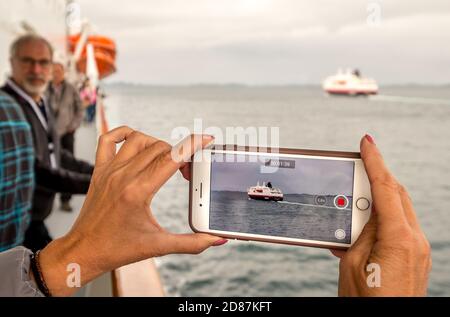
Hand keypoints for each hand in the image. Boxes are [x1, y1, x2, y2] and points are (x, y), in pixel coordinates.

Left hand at [38, 127, 225, 295]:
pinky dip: (124, 133)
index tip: (206, 138)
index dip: (193, 145)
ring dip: (158, 145)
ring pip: (139, 139)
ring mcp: (109, 170)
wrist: (84, 251)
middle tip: (186, 173)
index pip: (171, 158)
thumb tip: (217, 240)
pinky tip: (136, 142)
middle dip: (180, 154)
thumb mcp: (159, 246)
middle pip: (160, 148)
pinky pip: (108, 139)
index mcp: (138, 192)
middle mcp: (122, 176)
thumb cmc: (119, 249)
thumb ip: (192, 243)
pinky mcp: (99, 170)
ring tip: (165, 161)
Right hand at [331, 135, 430, 295]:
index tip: (366, 142)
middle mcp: (415, 240)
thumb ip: (358, 232)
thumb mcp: (351, 263)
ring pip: (399, 211)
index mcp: (398, 237)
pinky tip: (362, 231)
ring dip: (377, 202)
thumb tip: (360, 214)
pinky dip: (382, 221)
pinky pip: (399, 228)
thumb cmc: (366, 300)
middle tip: (355, 171)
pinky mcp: (415, 258)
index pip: (386, 188)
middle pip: (397, 195)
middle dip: (376, 179)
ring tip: (352, 208)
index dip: (375, 161)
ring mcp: (418, 250)